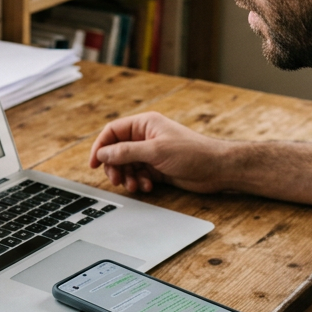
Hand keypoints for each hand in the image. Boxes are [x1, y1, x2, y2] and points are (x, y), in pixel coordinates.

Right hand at [89, 112, 232, 193]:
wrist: (217, 168)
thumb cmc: (192, 153)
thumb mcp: (155, 151)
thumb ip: (126, 152)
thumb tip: (103, 153)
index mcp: (145, 125)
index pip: (113, 132)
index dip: (101, 147)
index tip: (94, 163)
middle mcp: (146, 137)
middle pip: (117, 151)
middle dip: (115, 166)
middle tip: (117, 179)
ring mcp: (152, 153)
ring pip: (127, 165)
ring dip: (127, 176)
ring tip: (135, 185)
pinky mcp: (158, 168)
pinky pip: (138, 175)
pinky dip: (139, 182)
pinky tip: (148, 186)